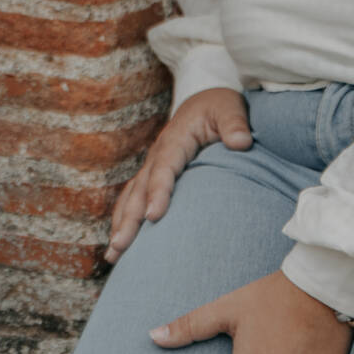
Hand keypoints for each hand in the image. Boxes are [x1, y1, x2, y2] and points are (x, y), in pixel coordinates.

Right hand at [107, 87, 252, 260]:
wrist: (205, 99)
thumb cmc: (219, 106)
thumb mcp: (230, 108)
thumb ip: (235, 124)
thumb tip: (241, 142)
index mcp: (175, 140)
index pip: (165, 168)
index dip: (158, 192)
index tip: (155, 216)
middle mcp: (158, 154)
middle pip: (140, 189)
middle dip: (129, 219)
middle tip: (120, 246)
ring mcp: (152, 165)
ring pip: (132, 197)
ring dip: (121, 225)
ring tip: (113, 254)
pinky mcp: (153, 175)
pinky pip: (134, 198)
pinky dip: (124, 220)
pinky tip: (120, 243)